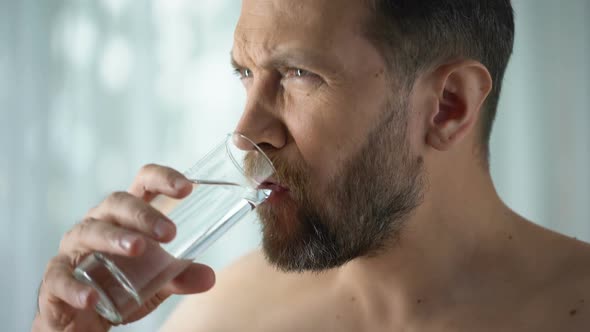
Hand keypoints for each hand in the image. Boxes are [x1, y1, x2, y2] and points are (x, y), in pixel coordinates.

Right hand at [33, 164, 215, 330]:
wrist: (85, 319)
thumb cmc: (121, 284)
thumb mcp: (157, 282)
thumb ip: (181, 277)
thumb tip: (209, 277)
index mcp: (125, 217)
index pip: (143, 185)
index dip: (163, 178)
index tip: (187, 188)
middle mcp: (98, 223)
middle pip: (117, 203)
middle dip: (144, 214)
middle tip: (170, 232)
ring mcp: (74, 248)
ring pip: (90, 232)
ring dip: (115, 238)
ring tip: (138, 248)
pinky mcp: (55, 277)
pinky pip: (61, 277)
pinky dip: (76, 287)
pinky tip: (93, 297)